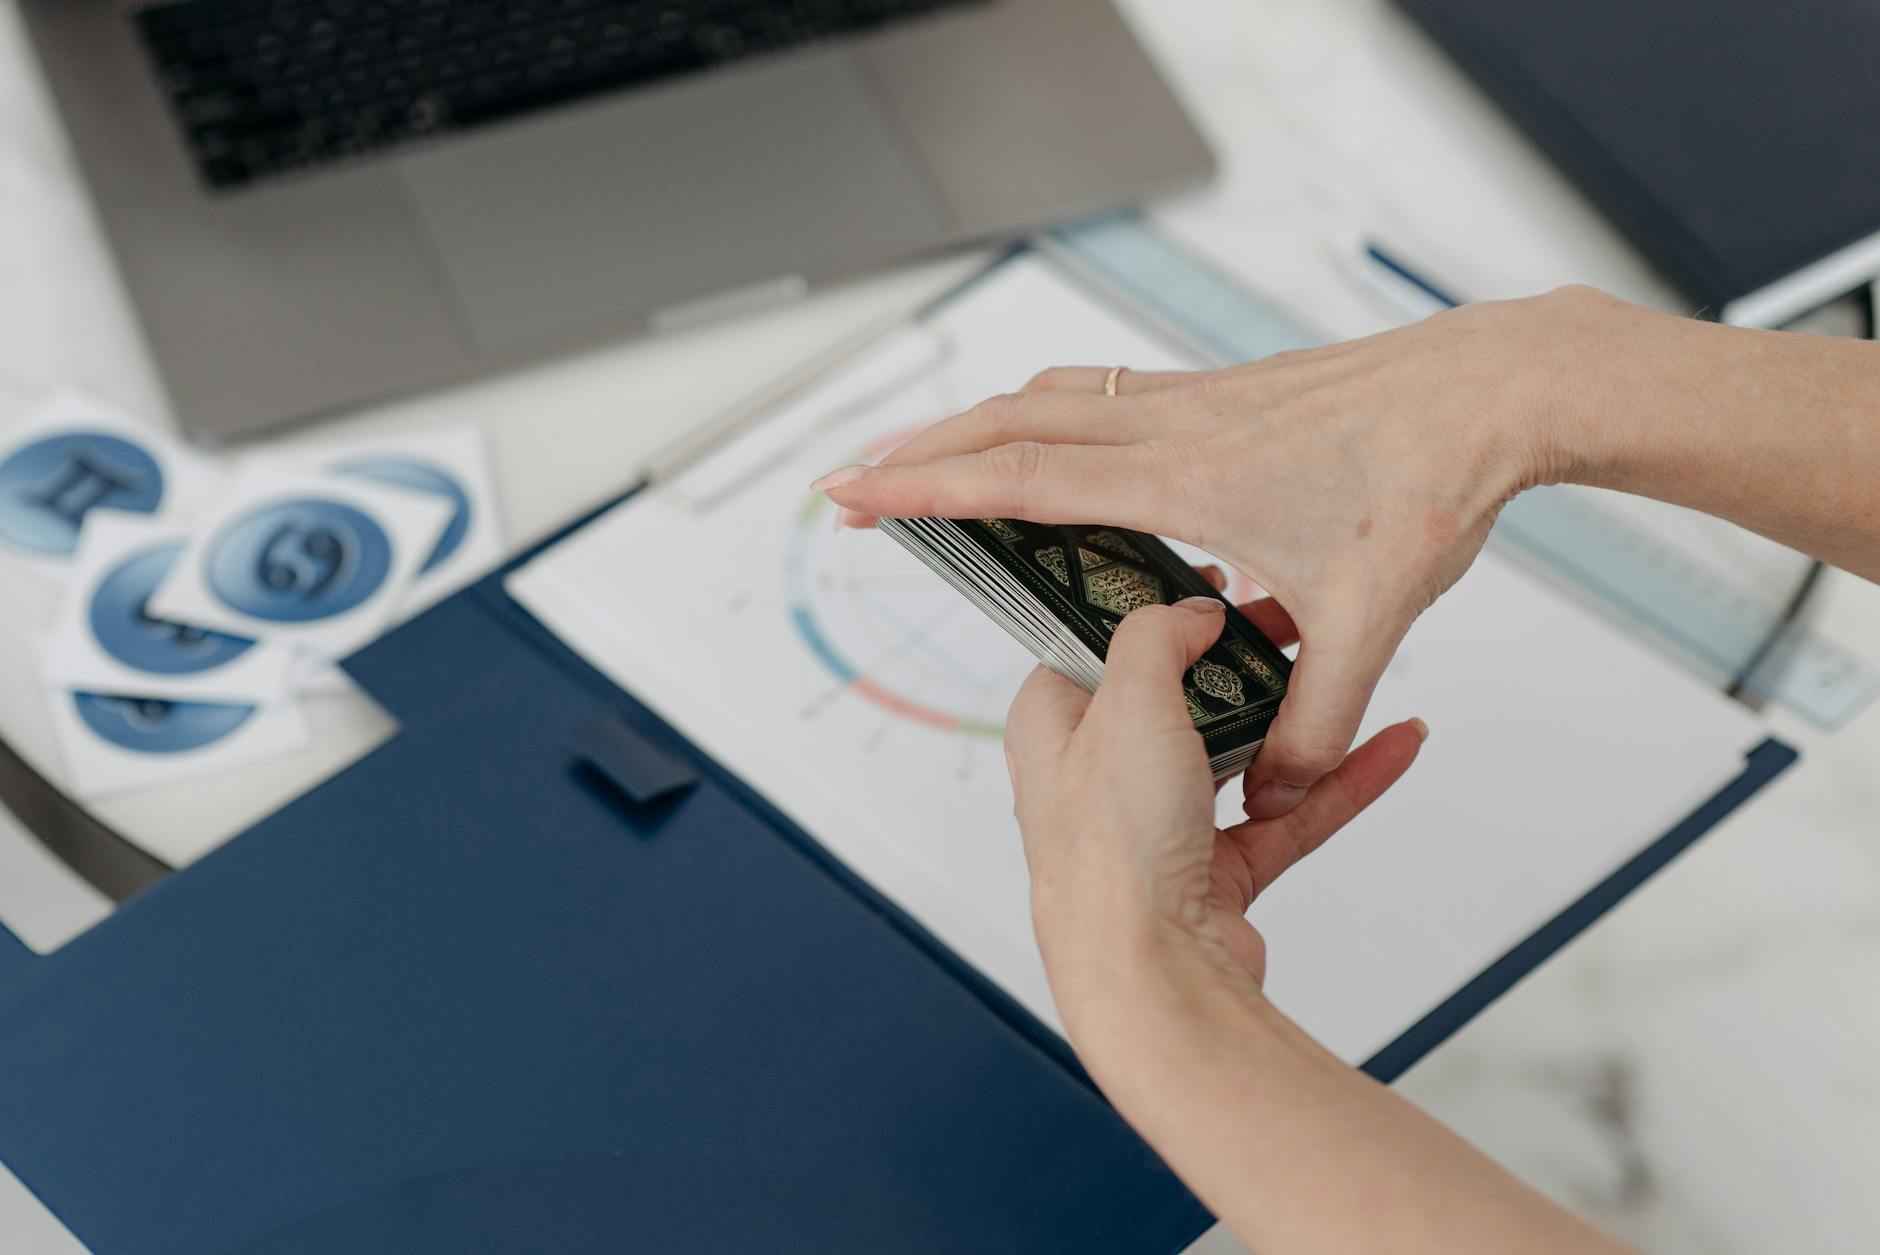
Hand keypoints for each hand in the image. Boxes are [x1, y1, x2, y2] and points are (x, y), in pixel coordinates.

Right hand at [813, 289, 1615, 818]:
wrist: (1492, 387)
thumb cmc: (1431, 477)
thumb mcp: (1374, 622)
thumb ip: (1317, 723)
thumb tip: (1278, 793)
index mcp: (1185, 479)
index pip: (1024, 480)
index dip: (930, 489)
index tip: (857, 491)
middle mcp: (1173, 429)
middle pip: (1010, 424)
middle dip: (919, 451)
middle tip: (853, 480)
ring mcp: (1194, 404)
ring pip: (1052, 399)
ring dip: (978, 425)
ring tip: (929, 458)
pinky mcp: (1220, 397)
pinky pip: (1104, 396)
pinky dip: (1047, 414)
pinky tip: (1052, 443)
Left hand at [1006, 596, 1425, 1033]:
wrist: (1154, 975)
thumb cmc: (1113, 852)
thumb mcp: (1127, 701)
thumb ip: (1157, 637)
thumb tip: (1189, 612)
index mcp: (1053, 727)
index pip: (1098, 645)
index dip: (1153, 610)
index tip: (1212, 580)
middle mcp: (1100, 775)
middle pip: (1178, 695)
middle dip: (1241, 658)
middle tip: (1292, 618)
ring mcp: (1159, 825)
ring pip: (1240, 752)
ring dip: (1296, 717)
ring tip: (1347, 669)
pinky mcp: (1215, 871)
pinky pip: (1288, 811)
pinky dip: (1339, 780)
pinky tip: (1393, 744)